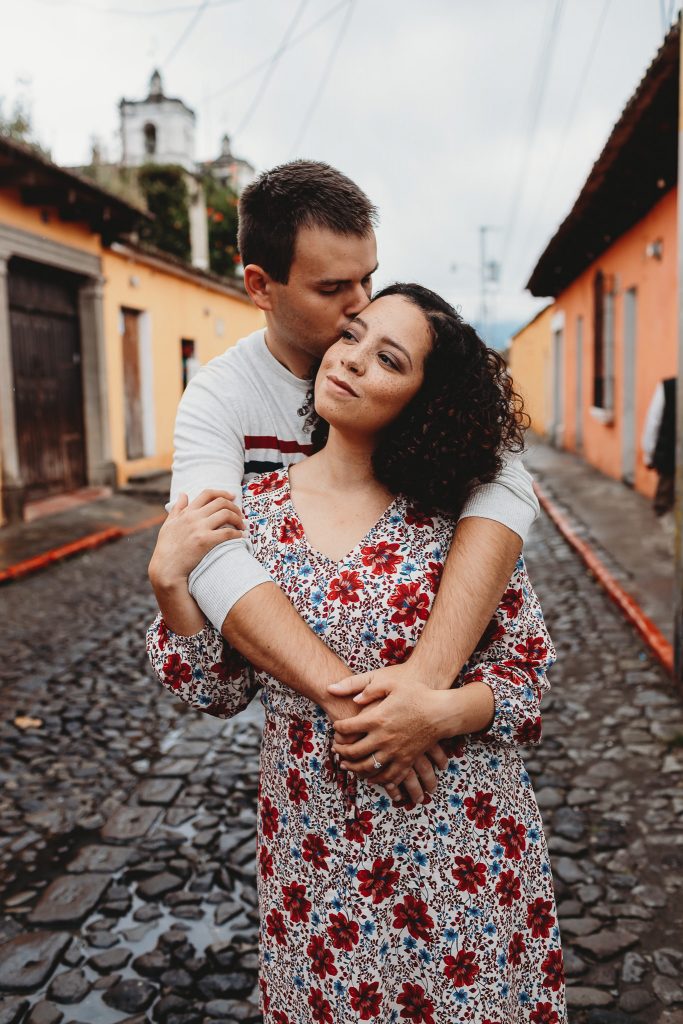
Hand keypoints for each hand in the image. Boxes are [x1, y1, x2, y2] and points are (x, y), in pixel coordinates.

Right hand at [149, 489, 244, 590]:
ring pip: (226, 514)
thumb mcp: (169, 524)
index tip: (232, 497)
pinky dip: (237, 533)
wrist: (166, 568)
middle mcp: (193, 517)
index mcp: (186, 512)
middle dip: (234, 507)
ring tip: (242, 526)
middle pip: (221, 503)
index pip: (207, 494)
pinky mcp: (205, 541)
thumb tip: (183, 494)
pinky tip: (241, 536)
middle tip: (240, 515)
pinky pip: (227, 532)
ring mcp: (199, 528)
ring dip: (238, 519)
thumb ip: (177, 508)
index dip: (222, 493)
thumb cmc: (166, 548)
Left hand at [329, 664, 449, 801]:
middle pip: (353, 751)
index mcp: (377, 718)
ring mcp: (394, 752)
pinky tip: (369, 777)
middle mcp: (383, 738)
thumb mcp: (391, 683)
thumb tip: (353, 699)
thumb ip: (369, 688)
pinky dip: (376, 779)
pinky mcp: (406, 760)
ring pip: (367, 767)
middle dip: (341, 751)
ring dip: (353, 768)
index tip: (336, 727)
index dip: (338, 728)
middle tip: (335, 748)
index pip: (348, 727)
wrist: (441, 713)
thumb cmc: (417, 694)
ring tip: (346, 765)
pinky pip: (388, 776)